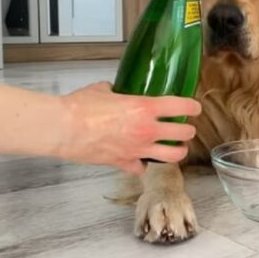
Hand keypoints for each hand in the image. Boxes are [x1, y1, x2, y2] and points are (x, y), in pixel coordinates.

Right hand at [56, 82, 201, 174]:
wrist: (63, 128)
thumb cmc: (80, 107)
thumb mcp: (103, 89)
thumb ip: (117, 92)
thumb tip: (117, 91)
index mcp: (145, 108)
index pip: (181, 107)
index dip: (192, 107)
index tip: (195, 107)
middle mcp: (147, 130)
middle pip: (183, 134)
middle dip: (188, 131)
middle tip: (186, 129)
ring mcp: (138, 149)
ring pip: (172, 156)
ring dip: (177, 152)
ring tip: (176, 148)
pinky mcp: (124, 162)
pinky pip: (141, 168)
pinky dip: (142, 165)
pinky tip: (140, 160)